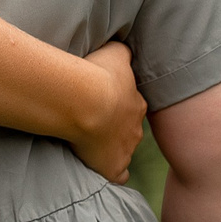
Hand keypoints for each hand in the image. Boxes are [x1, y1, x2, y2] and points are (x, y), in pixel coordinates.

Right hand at [71, 39, 146, 183]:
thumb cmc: (97, 74)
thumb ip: (122, 51)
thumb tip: (123, 46)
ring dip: (111, 147)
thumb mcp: (114, 52)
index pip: (130, 103)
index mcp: (135, 103)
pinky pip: (118, 175)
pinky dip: (113, 173)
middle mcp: (135, 127)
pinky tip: (102, 169)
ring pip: (124, 149)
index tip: (100, 100)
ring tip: (90, 142)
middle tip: (94, 120)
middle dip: (116, 126)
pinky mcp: (112, 166)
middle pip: (129, 128)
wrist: (86, 102)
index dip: (116, 102)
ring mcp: (125, 149)